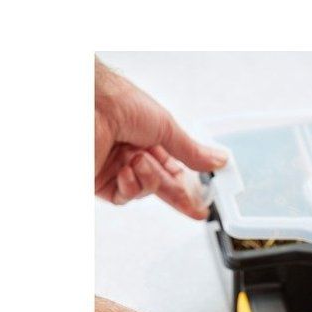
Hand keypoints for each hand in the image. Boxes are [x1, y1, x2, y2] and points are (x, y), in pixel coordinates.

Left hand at [95, 57, 227, 219]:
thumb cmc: (123, 104)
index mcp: (148, 140)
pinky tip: (126, 170)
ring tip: (140, 160)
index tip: (202, 204)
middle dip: (177, 194)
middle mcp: (132, 155)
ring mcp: (116, 169)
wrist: (94, 105)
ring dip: (149, 178)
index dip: (188, 188)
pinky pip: (123, 197)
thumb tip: (217, 161)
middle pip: (161, 185)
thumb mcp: (167, 128)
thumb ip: (191, 151)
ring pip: (144, 191)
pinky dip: (130, 185)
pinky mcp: (101, 183)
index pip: (173, 170)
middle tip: (194, 207)